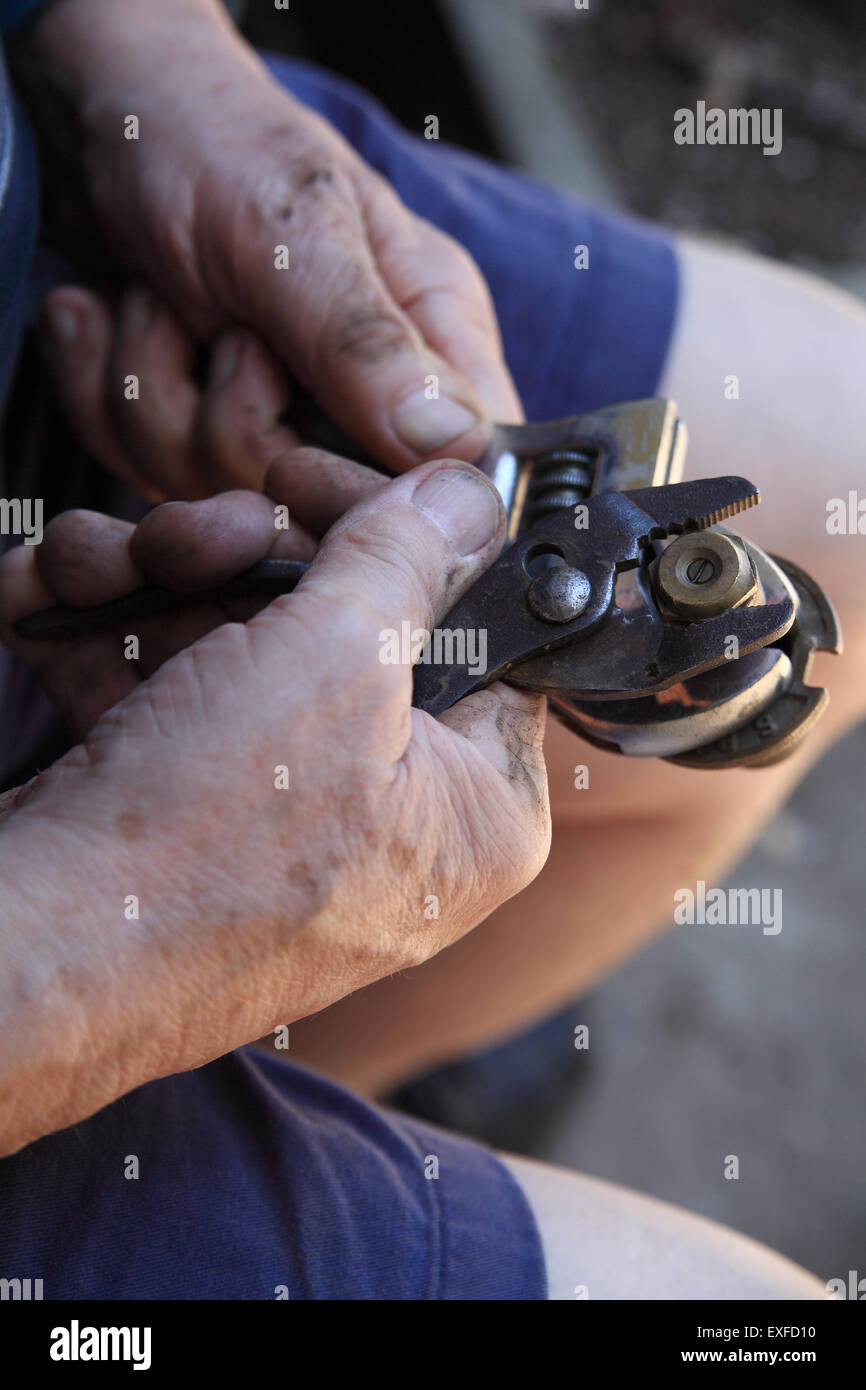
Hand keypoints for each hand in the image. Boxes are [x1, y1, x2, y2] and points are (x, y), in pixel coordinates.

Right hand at [0, 459, 548, 1153]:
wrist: (33, 959)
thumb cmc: (205, 851)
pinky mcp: (193, 815)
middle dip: (260, 557)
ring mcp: (287, 819)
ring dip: (166, 581)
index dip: (419, 544)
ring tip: (110, 570)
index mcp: (477, 810)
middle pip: (355, 626)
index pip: (490, 638)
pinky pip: (177, 693)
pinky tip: (50, 601)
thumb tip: (468, 495)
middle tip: (215, 527)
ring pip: (248, 645)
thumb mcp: (335, 664)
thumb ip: (410, 557)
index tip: (344, 489)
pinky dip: (114, 637)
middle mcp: (395, 821)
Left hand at [22, 0, 521, 496]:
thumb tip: (449, 444)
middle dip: (230, 419)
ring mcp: (278, 428)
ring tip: (159, 299)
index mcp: (433, 341)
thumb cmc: (217, 147)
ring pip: (218, 491)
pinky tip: (117, 319)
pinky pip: (146, 470)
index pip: (459, 471)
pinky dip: (107, 390)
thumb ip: (364, 339)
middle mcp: (365, 400)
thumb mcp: (291, 231)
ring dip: (155, 387)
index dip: (382, 488)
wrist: (105, 122)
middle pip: (319, 505)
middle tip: (221, 324)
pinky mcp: (200, 440)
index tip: (299, 435)